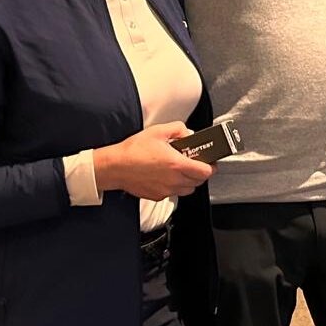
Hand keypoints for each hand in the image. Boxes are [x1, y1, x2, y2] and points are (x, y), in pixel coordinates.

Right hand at [93, 122, 213, 200]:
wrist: (115, 166)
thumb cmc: (133, 151)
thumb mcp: (158, 131)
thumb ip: (178, 129)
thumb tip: (187, 133)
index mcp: (177, 164)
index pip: (205, 172)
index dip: (211, 167)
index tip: (209, 162)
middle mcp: (174, 180)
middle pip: (199, 182)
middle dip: (200, 173)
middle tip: (196, 163)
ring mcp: (166, 190)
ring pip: (187, 190)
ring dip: (189, 181)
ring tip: (181, 170)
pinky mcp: (157, 196)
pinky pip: (173, 193)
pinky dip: (175, 186)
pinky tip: (167, 176)